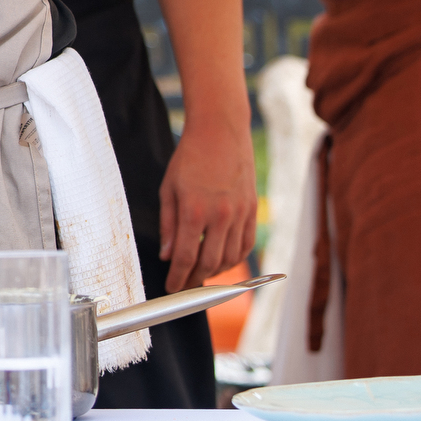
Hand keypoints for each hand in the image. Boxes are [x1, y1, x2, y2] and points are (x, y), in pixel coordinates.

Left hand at [157, 119, 258, 291]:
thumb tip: (168, 255)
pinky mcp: (253, 210)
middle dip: (195, 280)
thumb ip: (168, 225)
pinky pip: (246, 245)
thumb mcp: (168, 189)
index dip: (178, 277)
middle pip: (210, 263)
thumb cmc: (190, 158)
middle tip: (185, 286)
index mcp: (194, 211)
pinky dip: (235, 259)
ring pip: (231, 258)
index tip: (172, 288)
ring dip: (216, 272)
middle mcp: (220, 216)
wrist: (220, 132)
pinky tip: (223, 261)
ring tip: (201, 275)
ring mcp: (240, 214)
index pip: (186, 257)